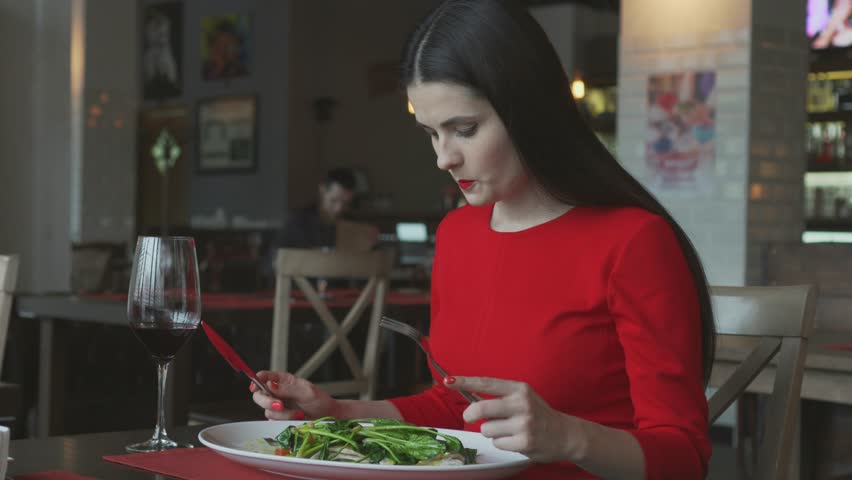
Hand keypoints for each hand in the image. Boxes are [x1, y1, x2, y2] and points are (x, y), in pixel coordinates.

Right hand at [251, 370, 338, 419]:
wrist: (327, 417)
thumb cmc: (319, 400)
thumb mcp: (306, 391)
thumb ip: (288, 388)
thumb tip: (270, 384)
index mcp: (282, 380)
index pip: (264, 377)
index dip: (256, 380)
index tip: (255, 387)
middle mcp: (277, 392)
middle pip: (259, 395)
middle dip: (267, 401)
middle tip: (280, 405)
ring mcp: (277, 407)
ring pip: (268, 410)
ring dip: (283, 414)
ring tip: (299, 414)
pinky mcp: (279, 419)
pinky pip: (274, 421)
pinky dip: (285, 421)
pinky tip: (297, 419)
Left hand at [445, 376, 585, 462]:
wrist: (565, 434)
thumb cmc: (538, 414)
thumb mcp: (523, 397)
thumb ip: (500, 396)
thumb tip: (470, 395)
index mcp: (519, 389)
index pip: (487, 383)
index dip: (465, 382)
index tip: (448, 381)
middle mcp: (522, 404)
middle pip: (481, 408)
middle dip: (470, 414)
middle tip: (469, 417)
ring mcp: (524, 424)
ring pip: (487, 429)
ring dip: (491, 432)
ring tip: (507, 431)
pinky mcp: (524, 442)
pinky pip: (497, 443)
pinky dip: (501, 443)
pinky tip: (515, 440)